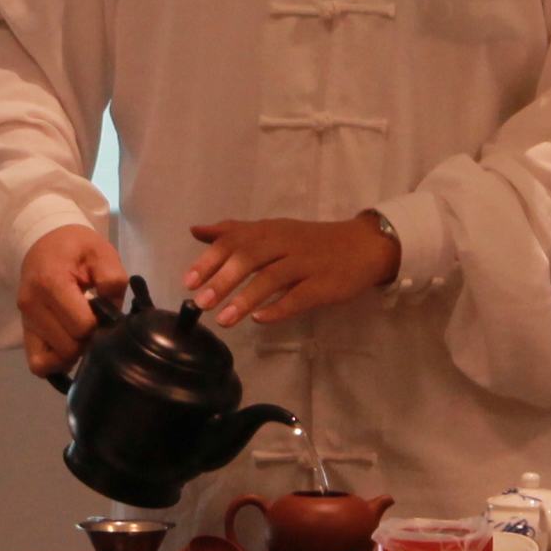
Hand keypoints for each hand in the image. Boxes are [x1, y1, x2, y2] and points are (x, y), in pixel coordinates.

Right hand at [19, 223, 125, 377]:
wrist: (44, 242)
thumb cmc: (76, 247)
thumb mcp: (102, 252)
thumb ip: (113, 281)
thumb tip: (112, 316)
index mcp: (51, 284)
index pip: (82, 326)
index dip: (100, 325)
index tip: (104, 312)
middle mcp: (32, 306)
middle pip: (68, 347)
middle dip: (88, 340)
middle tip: (96, 322)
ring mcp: (25, 321)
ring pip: (54, 359)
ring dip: (73, 352)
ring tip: (82, 332)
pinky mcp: (23, 332)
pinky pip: (37, 364)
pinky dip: (55, 362)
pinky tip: (68, 346)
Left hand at [184, 212, 399, 327]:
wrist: (363, 245)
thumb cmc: (310, 241)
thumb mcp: (272, 230)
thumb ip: (234, 232)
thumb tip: (196, 231)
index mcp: (269, 231)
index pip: (234, 241)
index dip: (210, 260)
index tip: (187, 281)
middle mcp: (285, 244)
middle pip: (250, 258)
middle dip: (223, 280)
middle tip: (200, 303)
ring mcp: (306, 264)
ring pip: (272, 278)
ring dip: (246, 298)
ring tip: (224, 320)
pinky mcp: (324, 284)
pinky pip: (300, 296)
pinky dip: (279, 308)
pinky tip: (261, 320)